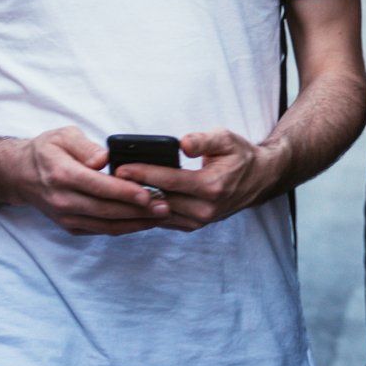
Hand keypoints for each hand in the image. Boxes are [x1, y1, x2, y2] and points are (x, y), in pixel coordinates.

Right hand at [10, 126, 167, 235]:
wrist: (21, 176)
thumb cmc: (46, 151)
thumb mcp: (62, 136)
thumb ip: (84, 146)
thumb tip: (103, 158)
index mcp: (62, 175)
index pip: (98, 186)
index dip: (125, 192)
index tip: (148, 193)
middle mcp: (64, 200)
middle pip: (106, 210)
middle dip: (138, 210)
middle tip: (166, 206)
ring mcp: (67, 217)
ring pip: (106, 224)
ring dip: (135, 222)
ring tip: (161, 215)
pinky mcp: (71, 226)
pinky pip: (101, 230)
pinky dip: (124, 227)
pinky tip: (143, 221)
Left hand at [115, 128, 284, 232]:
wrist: (258, 180)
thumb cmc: (240, 156)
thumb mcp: (226, 138)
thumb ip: (204, 139)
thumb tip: (183, 144)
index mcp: (212, 187)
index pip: (169, 181)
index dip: (143, 174)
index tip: (120, 168)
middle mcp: (204, 209)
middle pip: (159, 201)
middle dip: (131, 191)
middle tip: (106, 180)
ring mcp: (198, 221)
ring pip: (158, 215)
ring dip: (135, 205)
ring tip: (111, 192)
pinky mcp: (192, 226)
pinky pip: (163, 221)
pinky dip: (146, 212)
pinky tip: (128, 202)